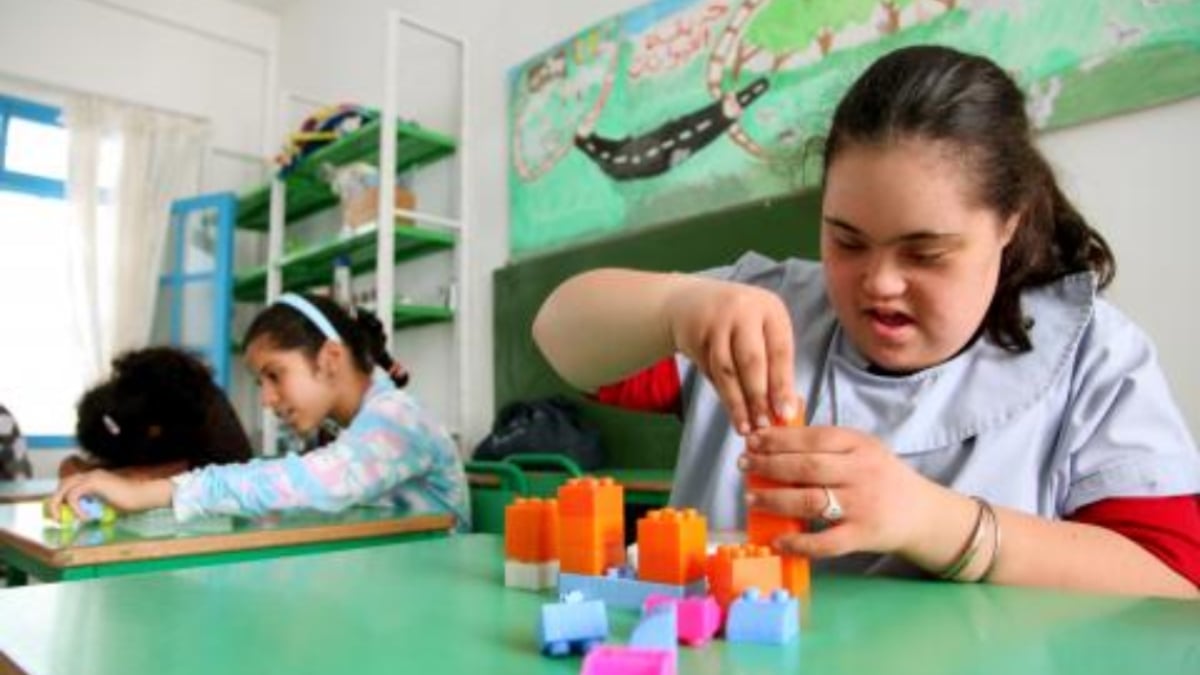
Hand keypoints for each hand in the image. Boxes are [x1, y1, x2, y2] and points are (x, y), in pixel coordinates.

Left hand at [49, 470, 173, 520]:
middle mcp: (91, 474)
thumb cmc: (132, 501)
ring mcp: (92, 476)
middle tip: (57, 518)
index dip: (62, 498)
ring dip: (59, 505)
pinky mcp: (94, 483)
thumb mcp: (108, 503)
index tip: (62, 514)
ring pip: (64, 488)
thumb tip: (83, 515)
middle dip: (55, 501)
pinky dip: (75, 508)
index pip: (70, 484)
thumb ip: (95, 505)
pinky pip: (73, 495)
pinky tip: (85, 517)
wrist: (144, 495)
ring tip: (63, 519)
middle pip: (63, 484)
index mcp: (94, 477)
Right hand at [666, 277, 797, 433]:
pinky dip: (722, 395)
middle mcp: (743, 310)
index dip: (782, 385)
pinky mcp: (695, 335)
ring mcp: (716, 322)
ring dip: (736, 402)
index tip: (785, 414)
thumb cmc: (739, 323)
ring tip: (746, 426)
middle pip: (751, 360)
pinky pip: (710, 372)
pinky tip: (731, 412)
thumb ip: (775, 365)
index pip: (779, 351)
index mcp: (770, 309)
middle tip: (764, 426)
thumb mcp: (762, 332)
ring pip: (726, 370)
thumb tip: (785, 411)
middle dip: (758, 397)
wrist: (691, 303)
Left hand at [741, 424, 959, 562]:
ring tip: (751, 497)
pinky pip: (826, 542)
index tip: (752, 440)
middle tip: (744, 465)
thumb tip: (776, 434)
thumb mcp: (863, 449)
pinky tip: (777, 540)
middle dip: (769, 465)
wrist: (923, 514)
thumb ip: (827, 442)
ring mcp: (862, 505)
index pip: (813, 437)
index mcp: (859, 445)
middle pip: (806, 467)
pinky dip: (798, 543)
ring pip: (810, 501)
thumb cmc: (882, 477)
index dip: (778, 439)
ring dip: (774, 499)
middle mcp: (861, 472)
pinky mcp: (863, 535)